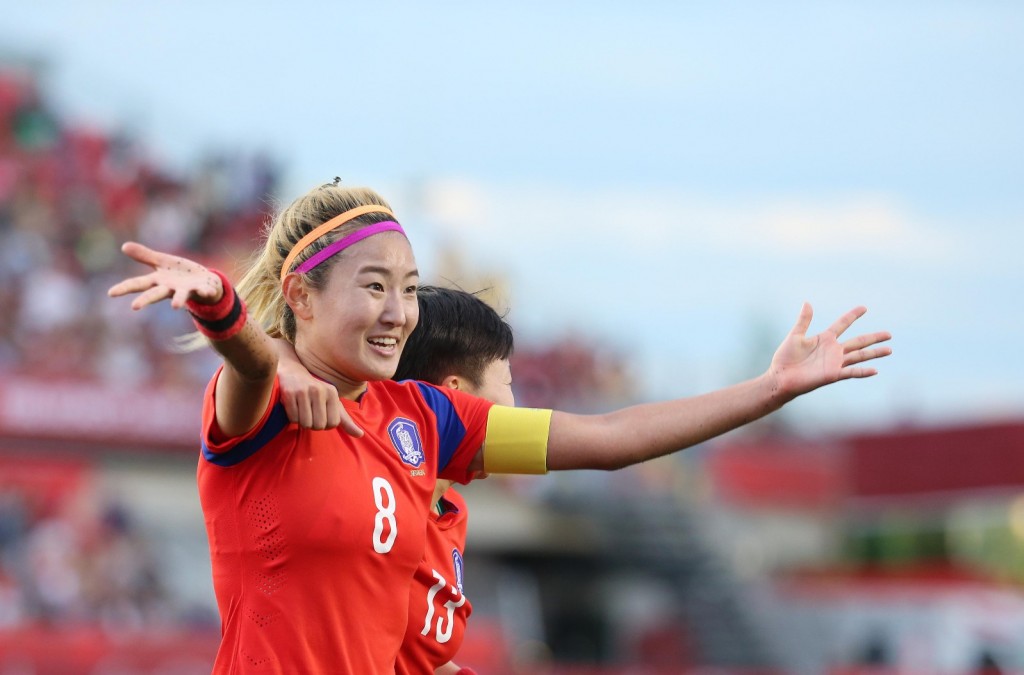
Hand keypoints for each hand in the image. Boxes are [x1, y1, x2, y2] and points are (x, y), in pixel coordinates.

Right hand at [107, 242, 221, 310]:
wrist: (205, 281)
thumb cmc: (180, 273)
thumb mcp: (162, 262)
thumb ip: (145, 256)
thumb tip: (123, 246)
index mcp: (159, 280)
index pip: (138, 284)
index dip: (125, 288)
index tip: (110, 293)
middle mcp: (170, 288)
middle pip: (156, 293)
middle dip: (146, 300)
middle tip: (134, 306)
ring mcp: (186, 290)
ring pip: (181, 296)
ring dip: (178, 300)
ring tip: (176, 306)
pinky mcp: (202, 289)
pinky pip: (204, 291)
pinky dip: (206, 291)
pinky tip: (208, 291)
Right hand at [279, 364, 363, 435]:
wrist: (293, 374)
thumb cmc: (316, 393)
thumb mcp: (333, 403)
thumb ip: (345, 420)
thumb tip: (360, 435)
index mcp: (332, 393)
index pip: (333, 423)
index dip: (325, 425)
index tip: (320, 416)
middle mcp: (319, 391)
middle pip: (319, 425)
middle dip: (313, 425)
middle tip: (309, 415)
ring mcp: (303, 391)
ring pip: (305, 423)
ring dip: (302, 422)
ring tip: (301, 411)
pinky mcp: (289, 394)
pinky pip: (293, 418)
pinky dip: (292, 418)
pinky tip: (293, 407)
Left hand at [769, 303, 891, 398]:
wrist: (780, 377)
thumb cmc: (785, 358)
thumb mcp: (795, 336)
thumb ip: (803, 321)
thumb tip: (807, 302)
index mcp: (825, 339)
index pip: (842, 324)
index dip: (852, 316)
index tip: (864, 308)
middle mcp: (833, 350)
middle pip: (858, 341)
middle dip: (873, 337)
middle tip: (889, 334)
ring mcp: (835, 363)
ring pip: (859, 356)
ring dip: (874, 353)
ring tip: (890, 349)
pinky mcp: (832, 375)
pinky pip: (851, 372)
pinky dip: (863, 371)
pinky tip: (875, 370)